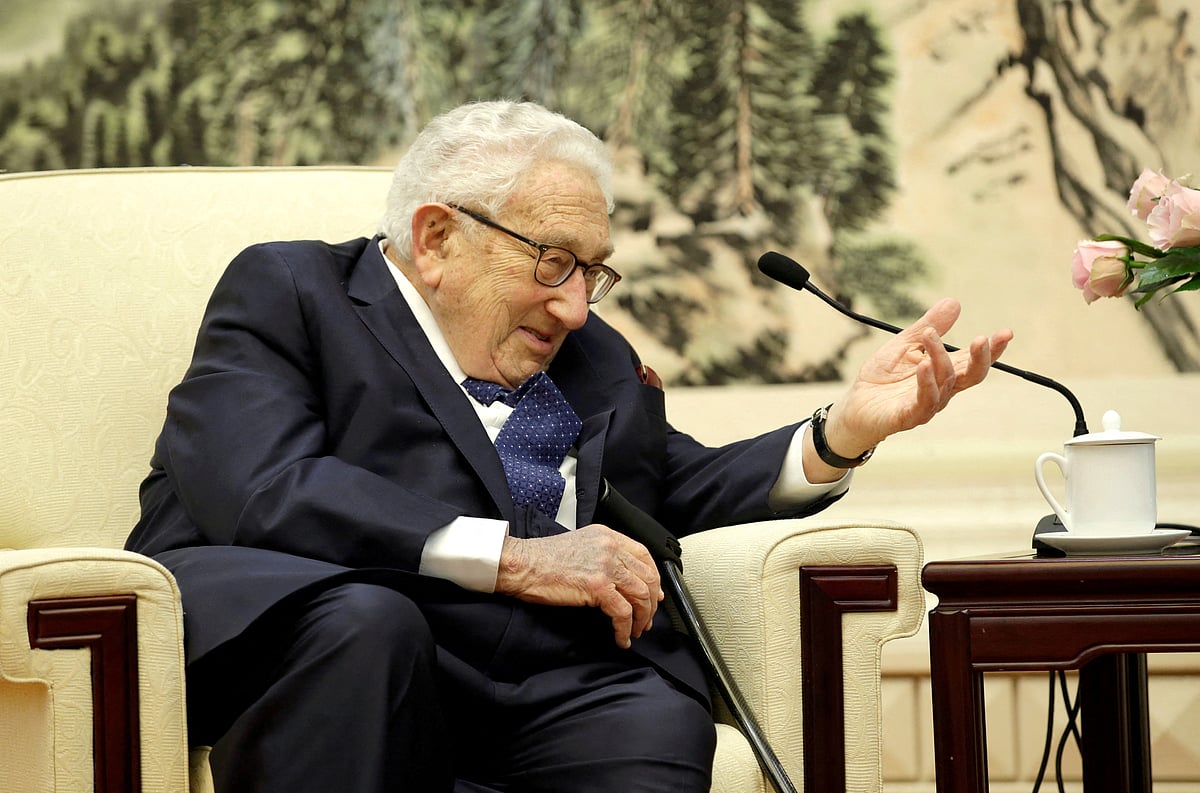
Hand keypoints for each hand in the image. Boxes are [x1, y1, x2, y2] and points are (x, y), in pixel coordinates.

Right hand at [495, 525, 663, 648]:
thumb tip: (621, 581)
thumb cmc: (542, 560)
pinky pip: (623, 612)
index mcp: (607, 536)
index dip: (654, 578)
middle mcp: (610, 547)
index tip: (655, 594)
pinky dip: (625, 629)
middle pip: (647, 576)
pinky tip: (620, 638)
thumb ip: (602, 556)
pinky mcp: (597, 586)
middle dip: (651, 603)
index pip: (644, 555)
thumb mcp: (580, 547)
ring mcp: (605, 565)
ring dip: (641, 619)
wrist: (520, 564)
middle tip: (646, 619)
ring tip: (634, 632)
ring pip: (641, 595)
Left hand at [814, 298, 1012, 472]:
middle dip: (981, 358)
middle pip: (971, 376)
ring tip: (929, 336)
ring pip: (945, 382)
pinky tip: (922, 365)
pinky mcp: (908, 416)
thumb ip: (928, 326)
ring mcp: (927, 404)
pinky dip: (925, 383)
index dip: (992, 349)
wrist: (855, 406)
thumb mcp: (904, 344)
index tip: (1007, 332)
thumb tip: (954, 302)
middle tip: (983, 339)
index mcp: (944, 371)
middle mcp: (942, 389)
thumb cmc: (882, 377)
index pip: (973, 360)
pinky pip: (923, 402)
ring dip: (940, 358)